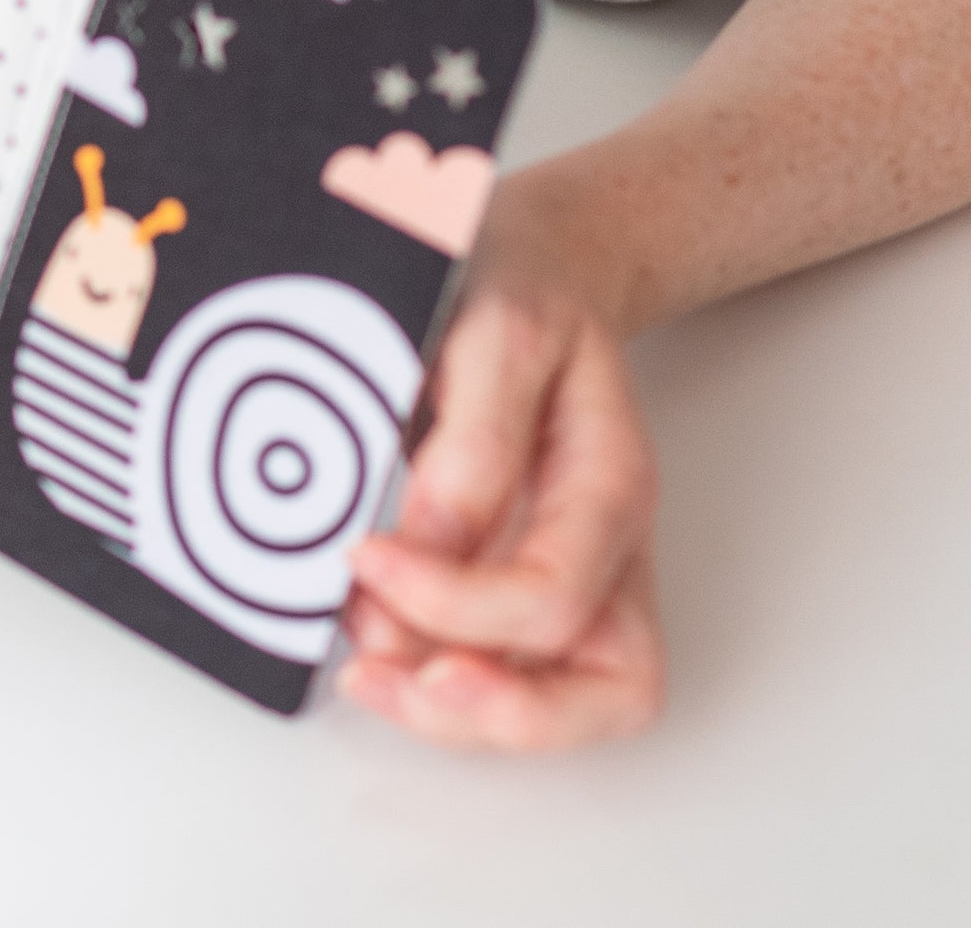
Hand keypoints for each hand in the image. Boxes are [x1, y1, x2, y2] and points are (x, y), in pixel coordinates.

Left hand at [337, 264, 663, 750]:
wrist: (532, 258)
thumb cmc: (513, 282)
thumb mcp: (495, 325)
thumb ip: (475, 440)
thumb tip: (427, 547)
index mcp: (609, 479)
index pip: (555, 594)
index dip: (455, 602)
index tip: (361, 556)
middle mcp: (607, 545)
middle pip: (602, 688)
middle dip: (485, 709)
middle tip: (370, 669)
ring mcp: (578, 573)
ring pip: (563, 702)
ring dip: (457, 713)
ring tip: (362, 669)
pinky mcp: (527, 580)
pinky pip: (509, 669)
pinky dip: (440, 679)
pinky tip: (371, 645)